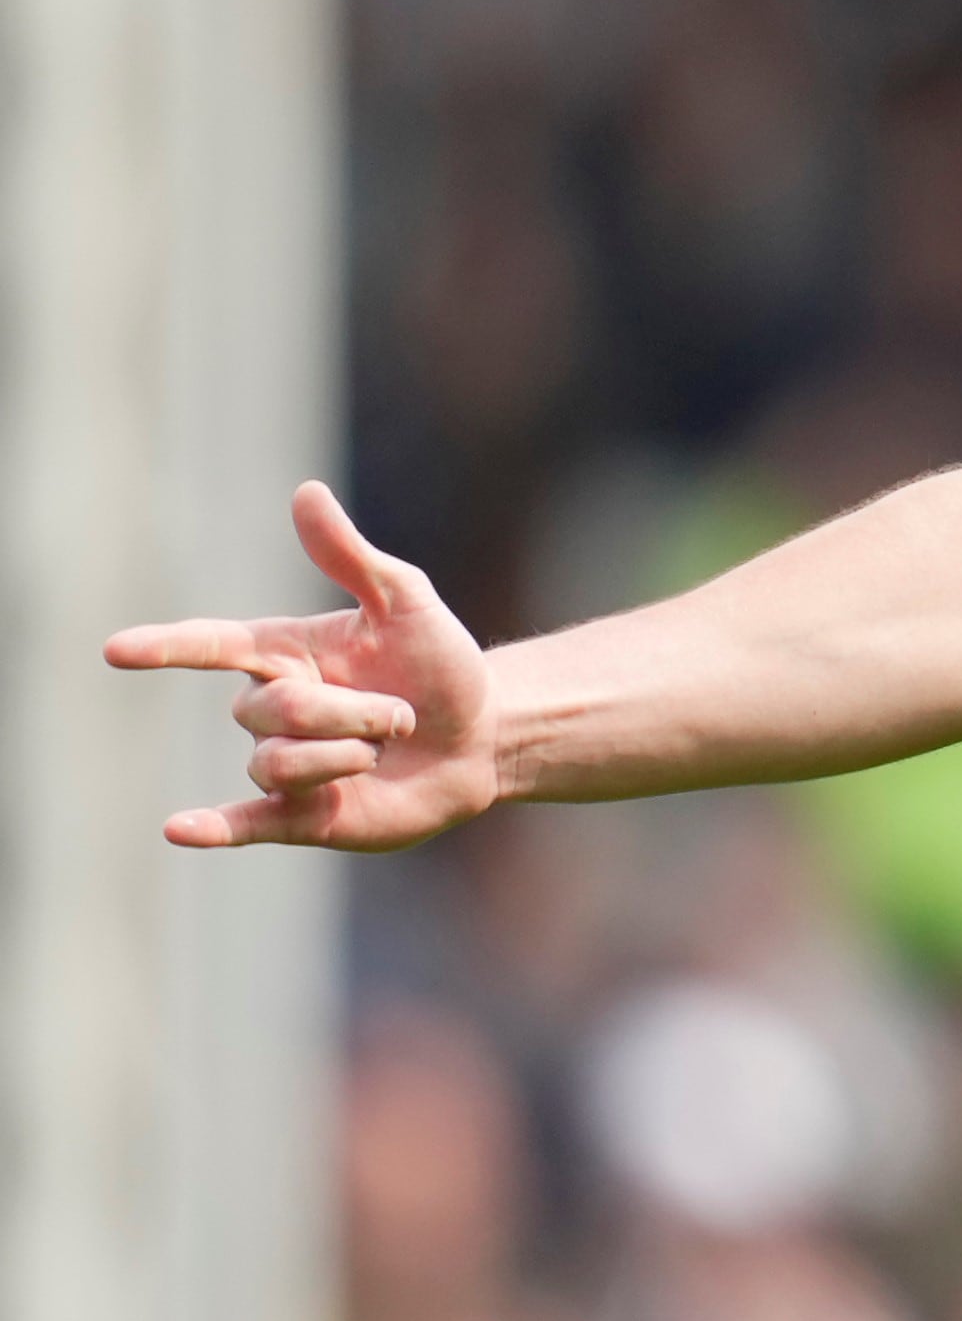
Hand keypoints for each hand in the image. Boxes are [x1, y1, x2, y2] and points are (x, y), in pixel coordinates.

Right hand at [104, 483, 501, 849]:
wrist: (486, 736)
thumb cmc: (441, 664)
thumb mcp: (407, 602)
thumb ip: (350, 556)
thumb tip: (305, 492)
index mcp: (284, 655)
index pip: (211, 645)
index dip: (166, 648)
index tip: (116, 650)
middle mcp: (273, 710)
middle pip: (274, 712)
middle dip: (346, 713)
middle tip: (400, 715)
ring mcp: (286, 765)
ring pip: (277, 762)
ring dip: (342, 754)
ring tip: (385, 748)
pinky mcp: (305, 816)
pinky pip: (248, 823)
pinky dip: (214, 828)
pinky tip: (178, 828)